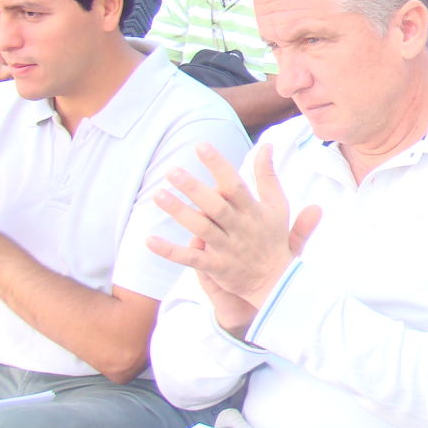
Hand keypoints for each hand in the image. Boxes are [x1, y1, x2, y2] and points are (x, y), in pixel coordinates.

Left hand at [147, 144, 321, 333]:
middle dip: (194, 189)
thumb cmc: (273, 238)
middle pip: (216, 207)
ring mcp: (228, 249)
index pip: (236, 185)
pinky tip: (150, 240)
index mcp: (254, 211)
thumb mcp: (278, 205)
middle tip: (173, 171)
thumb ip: (268, 176)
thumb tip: (266, 145)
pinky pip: (192, 259)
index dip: (219, 165)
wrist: (277, 281)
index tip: (201, 146)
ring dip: (180, 213)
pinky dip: (171, 251)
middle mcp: (240, 228)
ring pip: (202, 229)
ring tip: (159, 195)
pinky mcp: (217, 267)